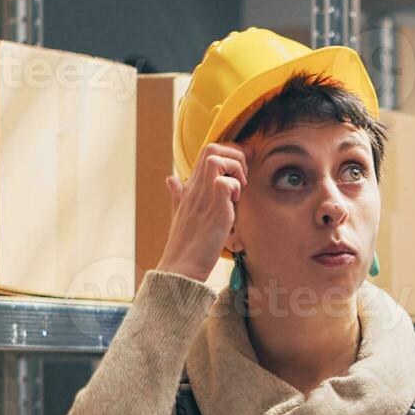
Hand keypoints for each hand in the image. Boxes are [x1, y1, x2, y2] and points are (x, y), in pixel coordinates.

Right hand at [158, 142, 246, 282]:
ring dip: (235, 166)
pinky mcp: (214, 209)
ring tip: (240, 186)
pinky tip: (235, 202)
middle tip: (243, 175)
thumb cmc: (185, 243)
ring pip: (216, 158)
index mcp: (189, 187)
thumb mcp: (180, 215)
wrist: (182, 266)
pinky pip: (225, 182)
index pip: (206, 153)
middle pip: (211, 147)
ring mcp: (203, 196)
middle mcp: (194, 187)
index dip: (227, 153)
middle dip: (234, 153)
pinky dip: (235, 186)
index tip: (241, 169)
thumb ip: (177, 195)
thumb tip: (171, 179)